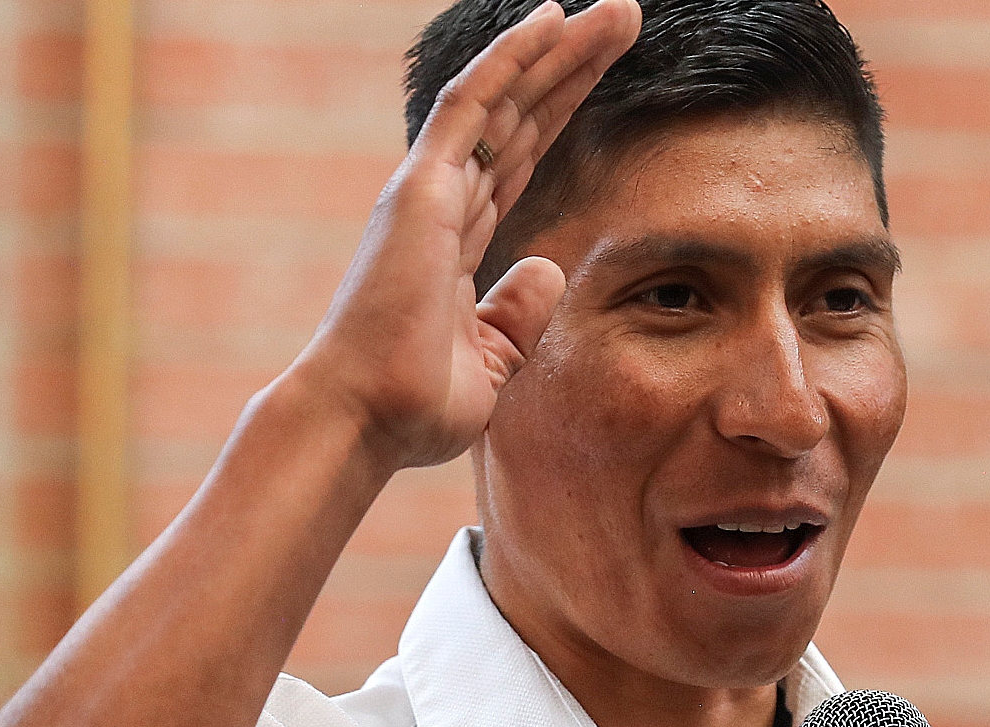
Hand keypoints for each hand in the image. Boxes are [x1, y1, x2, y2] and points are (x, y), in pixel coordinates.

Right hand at [291, 0, 640, 468]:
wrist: (365, 422)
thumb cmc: (412, 408)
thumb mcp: (491, 361)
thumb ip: (518, 312)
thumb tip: (550, 266)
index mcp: (456, 243)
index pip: (521, 159)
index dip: (562, 112)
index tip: (603, 73)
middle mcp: (443, 205)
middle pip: (523, 118)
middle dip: (574, 67)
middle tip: (624, 18)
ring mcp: (431, 190)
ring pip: (506, 99)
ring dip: (560, 51)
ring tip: (617, 11)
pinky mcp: (423, 188)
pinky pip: (474, 105)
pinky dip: (512, 59)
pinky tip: (551, 19)